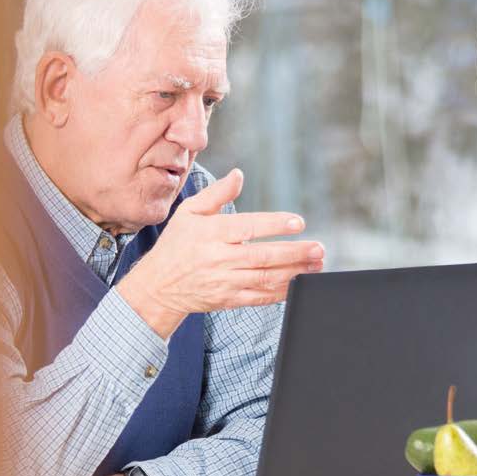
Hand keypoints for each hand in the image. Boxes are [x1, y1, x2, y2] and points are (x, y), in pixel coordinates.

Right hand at [117, 168, 324, 337]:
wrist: (158, 286)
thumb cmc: (176, 245)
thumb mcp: (189, 212)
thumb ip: (216, 194)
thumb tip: (239, 175)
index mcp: (211, 233)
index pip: (248, 227)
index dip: (275, 225)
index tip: (298, 222)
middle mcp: (218, 259)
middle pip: (262, 256)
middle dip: (294, 253)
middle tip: (318, 248)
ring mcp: (224, 282)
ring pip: (265, 279)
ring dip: (295, 273)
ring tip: (316, 266)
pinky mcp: (228, 300)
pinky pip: (259, 298)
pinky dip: (281, 293)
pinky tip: (298, 285)